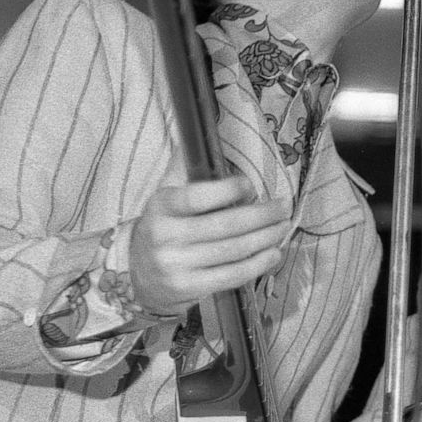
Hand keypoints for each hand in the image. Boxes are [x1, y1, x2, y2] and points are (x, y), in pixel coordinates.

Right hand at [128, 175, 290, 316]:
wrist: (136, 273)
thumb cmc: (163, 227)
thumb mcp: (166, 197)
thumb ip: (185, 168)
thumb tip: (206, 133)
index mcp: (161, 206)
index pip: (197, 196)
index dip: (228, 190)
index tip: (250, 185)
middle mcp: (166, 236)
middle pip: (224, 225)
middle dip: (262, 215)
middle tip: (284, 207)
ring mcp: (177, 265)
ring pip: (233, 250)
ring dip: (266, 238)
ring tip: (284, 227)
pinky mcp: (189, 287)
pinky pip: (232, 275)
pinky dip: (258, 264)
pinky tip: (274, 253)